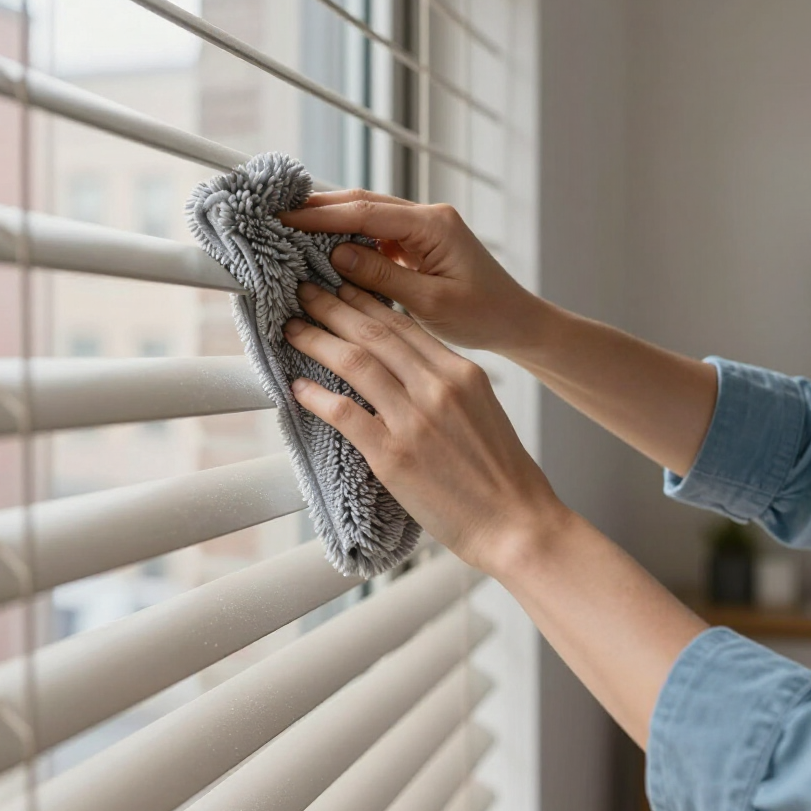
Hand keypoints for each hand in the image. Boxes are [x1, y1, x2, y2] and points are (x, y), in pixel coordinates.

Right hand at [279, 189, 538, 354]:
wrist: (515, 322)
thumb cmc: (483, 315)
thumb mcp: (431, 302)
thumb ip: (383, 277)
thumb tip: (336, 254)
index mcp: (433, 224)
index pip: (366, 211)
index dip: (321, 214)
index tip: (284, 218)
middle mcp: (428, 217)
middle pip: (363, 203)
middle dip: (319, 208)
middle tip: (276, 215)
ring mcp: (424, 228)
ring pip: (368, 216)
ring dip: (331, 221)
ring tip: (291, 230)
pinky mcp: (420, 244)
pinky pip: (377, 234)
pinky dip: (349, 239)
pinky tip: (324, 251)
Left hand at [283, 279, 566, 576]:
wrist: (517, 523)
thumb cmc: (503, 475)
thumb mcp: (483, 410)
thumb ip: (448, 385)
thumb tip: (409, 371)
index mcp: (462, 372)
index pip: (404, 324)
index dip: (366, 301)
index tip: (341, 287)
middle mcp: (438, 387)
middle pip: (374, 333)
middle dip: (333, 307)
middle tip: (304, 292)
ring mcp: (414, 420)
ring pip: (354, 362)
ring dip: (317, 340)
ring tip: (292, 328)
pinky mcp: (393, 455)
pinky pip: (344, 413)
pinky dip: (316, 396)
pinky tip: (297, 385)